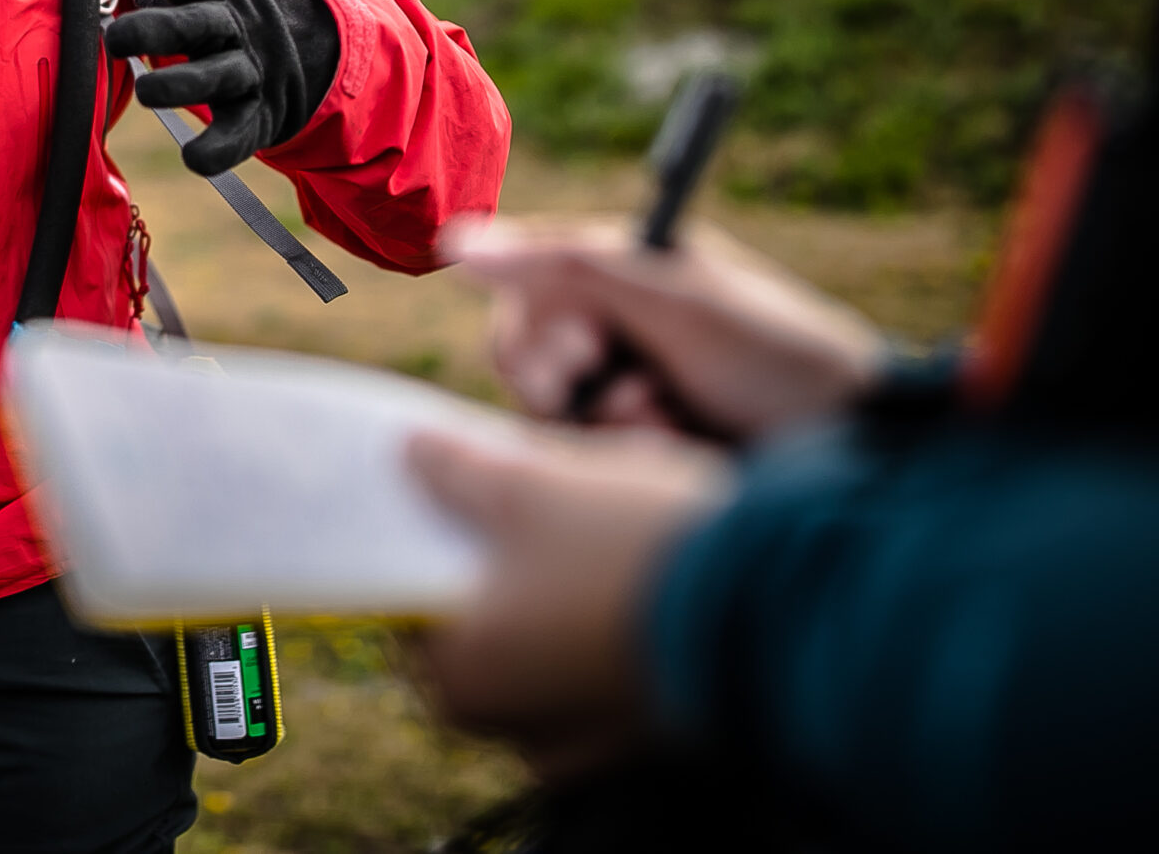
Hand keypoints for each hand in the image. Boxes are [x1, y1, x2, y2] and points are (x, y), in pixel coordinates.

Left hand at [99, 0, 338, 176]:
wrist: (295, 49)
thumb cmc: (213, 17)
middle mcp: (231, 28)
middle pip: (197, 24)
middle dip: (158, 29)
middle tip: (115, 37)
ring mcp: (248, 72)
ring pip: (218, 77)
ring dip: (183, 84)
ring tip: (145, 92)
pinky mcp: (256, 117)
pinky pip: (238, 133)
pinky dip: (219, 148)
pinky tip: (194, 158)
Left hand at [406, 425, 732, 776]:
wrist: (781, 603)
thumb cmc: (635, 551)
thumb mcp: (528, 486)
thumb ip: (454, 471)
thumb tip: (413, 454)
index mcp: (466, 683)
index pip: (408, 607)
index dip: (419, 541)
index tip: (437, 495)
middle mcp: (520, 727)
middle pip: (479, 622)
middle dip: (491, 555)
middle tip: (509, 491)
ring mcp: (591, 735)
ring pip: (544, 638)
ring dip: (550, 577)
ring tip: (578, 510)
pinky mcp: (652, 721)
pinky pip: (600, 656)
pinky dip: (599, 607)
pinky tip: (625, 550)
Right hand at [446, 216, 885, 444]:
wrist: (855, 449)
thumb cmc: (777, 357)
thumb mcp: (677, 302)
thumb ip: (567, 267)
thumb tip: (457, 240)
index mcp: (623, 271)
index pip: (524, 285)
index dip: (537, 323)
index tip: (586, 348)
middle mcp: (614, 323)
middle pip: (521, 351)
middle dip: (565, 377)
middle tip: (627, 386)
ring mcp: (621, 387)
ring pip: (545, 411)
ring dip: (604, 420)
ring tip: (669, 418)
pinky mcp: (632, 448)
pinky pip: (580, 456)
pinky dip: (622, 452)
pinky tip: (674, 445)